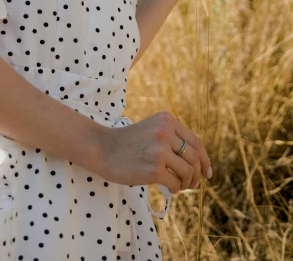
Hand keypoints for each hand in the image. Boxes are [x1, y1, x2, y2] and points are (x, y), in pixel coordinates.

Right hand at [94, 111, 211, 192]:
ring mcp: (159, 150)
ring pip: (189, 172)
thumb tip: (200, 163)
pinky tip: (168, 188)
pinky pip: (176, 183)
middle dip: (197, 175)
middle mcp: (165, 132)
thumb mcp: (152, 130)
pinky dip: (176, 189)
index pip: (195, 142)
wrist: (102, 148)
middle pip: (195, 158)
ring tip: (179, 186)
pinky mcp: (154, 169)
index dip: (205, 160)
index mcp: (166, 120)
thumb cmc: (127, 143)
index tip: (207, 173)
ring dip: (187, 183)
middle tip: (193, 184)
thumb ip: (173, 139)